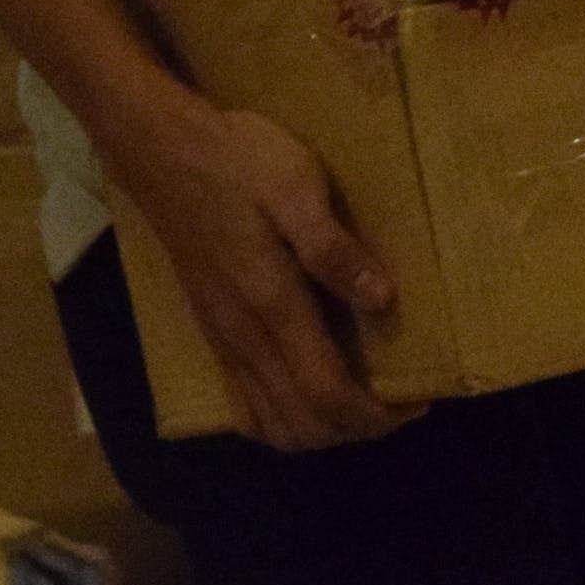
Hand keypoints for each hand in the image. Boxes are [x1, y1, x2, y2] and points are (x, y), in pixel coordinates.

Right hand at [100, 95, 406, 453]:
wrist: (164, 153)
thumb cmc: (240, 163)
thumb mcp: (298, 190)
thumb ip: (334, 250)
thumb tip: (383, 302)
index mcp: (272, 308)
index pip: (327, 395)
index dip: (376, 416)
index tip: (419, 401)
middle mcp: (244, 339)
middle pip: (302, 425)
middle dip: (357, 429)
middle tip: (402, 404)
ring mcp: (222, 341)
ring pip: (270, 424)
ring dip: (321, 430)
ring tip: (365, 402)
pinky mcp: (211, 332)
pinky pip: (244, 405)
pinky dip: (282, 419)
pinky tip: (307, 395)